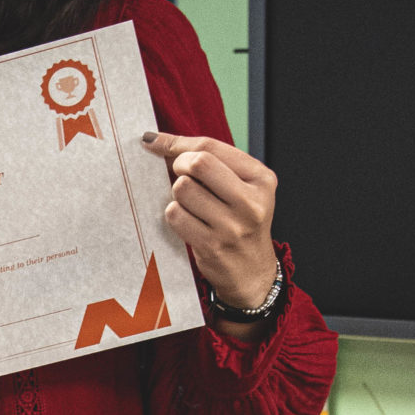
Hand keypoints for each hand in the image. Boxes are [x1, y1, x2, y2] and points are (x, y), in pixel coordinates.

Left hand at [144, 132, 278, 312]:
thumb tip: (156, 142)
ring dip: (178, 194)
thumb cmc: (241, 222)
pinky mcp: (211, 245)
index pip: (212, 147)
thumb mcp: (243, 187)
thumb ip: (213, 162)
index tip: (153, 142)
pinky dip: (175, 214)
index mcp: (261, 179)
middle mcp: (250, 201)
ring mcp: (231, 226)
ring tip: (192, 204)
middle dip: (179, 165)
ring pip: (182, 188)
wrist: (252, 272)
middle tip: (182, 176)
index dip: (177, 142)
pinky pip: (175, 215)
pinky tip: (188, 221)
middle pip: (198, 163)